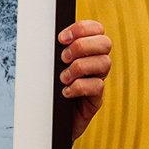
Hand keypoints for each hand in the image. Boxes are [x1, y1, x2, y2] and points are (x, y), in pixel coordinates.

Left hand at [58, 19, 111, 140]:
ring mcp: (97, 80)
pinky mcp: (96, 99)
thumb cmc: (47, 88)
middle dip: (82, 46)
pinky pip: (97, 86)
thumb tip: (43, 36)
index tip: (61, 38)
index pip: (96, 29)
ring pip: (104, 63)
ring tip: (62, 78)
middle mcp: (96, 63)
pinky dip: (79, 87)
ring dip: (79, 67)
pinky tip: (65, 92)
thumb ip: (53, 50)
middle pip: (105, 43)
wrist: (48, 120)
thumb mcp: (49, 65)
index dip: (82, 28)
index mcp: (86, 50)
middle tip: (63, 58)